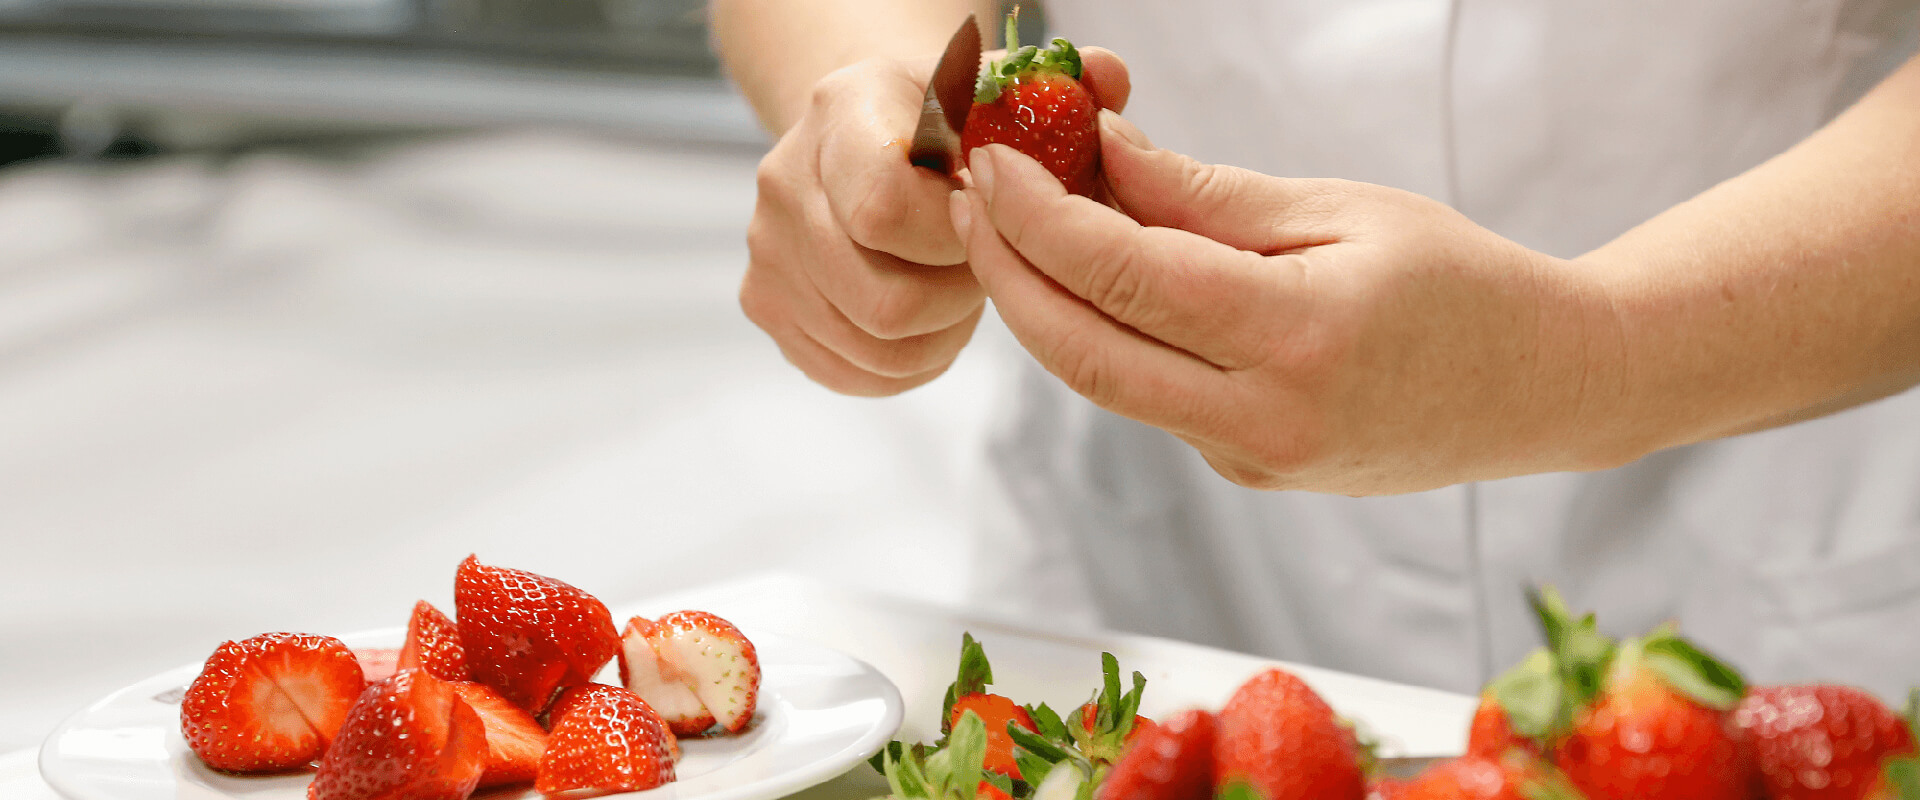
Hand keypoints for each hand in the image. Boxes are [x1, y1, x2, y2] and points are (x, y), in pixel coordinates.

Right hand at [742, 52, 1128, 395]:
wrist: (870, 132)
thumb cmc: (947, 117)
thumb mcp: (998, 87)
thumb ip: (1058, 85)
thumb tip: (1108, 76)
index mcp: (843, 113)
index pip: (884, 210)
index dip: (955, 236)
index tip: (985, 216)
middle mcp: (786, 183)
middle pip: (883, 300)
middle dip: (956, 297)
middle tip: (984, 265)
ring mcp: (768, 254)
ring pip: (874, 346)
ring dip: (939, 333)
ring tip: (958, 286)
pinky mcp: (768, 306)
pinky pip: (854, 371)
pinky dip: (907, 361)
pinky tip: (929, 316)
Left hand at [952, 113, 1629, 493]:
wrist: (1543, 386)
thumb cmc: (1459, 280)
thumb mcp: (1336, 209)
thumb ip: (1203, 195)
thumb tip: (1095, 155)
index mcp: (1300, 342)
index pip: (1126, 279)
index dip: (1040, 218)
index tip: (991, 161)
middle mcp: (1266, 423)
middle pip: (1086, 354)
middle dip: (1007, 273)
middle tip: (965, 199)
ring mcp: (1254, 463)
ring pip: (1106, 384)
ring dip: (1042, 308)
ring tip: (1008, 227)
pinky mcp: (1248, 474)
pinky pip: (1150, 401)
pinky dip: (1105, 337)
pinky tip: (1088, 279)